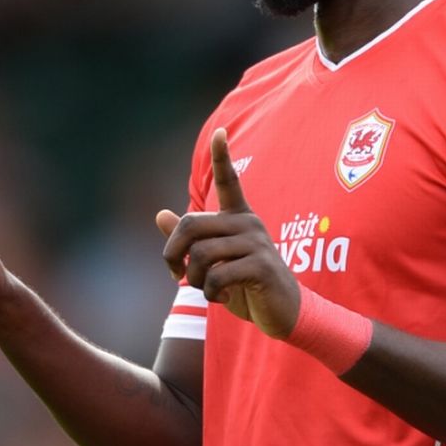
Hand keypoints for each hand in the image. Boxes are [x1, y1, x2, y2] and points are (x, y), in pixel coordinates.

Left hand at [155, 128, 299, 338]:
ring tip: (208, 290)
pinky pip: (216, 277)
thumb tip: (161, 214)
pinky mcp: (261, 266)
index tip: (220, 133)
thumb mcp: (215, 261)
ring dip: (194, 280)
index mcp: (238, 218)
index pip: (228, 181)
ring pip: (200, 255)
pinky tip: (224, 298)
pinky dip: (211, 294)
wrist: (284, 312)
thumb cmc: (247, 284)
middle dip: (172, 254)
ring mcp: (257, 243)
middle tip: (176, 274)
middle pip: (190, 225)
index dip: (222, 157)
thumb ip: (189, 240)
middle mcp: (248, 223)